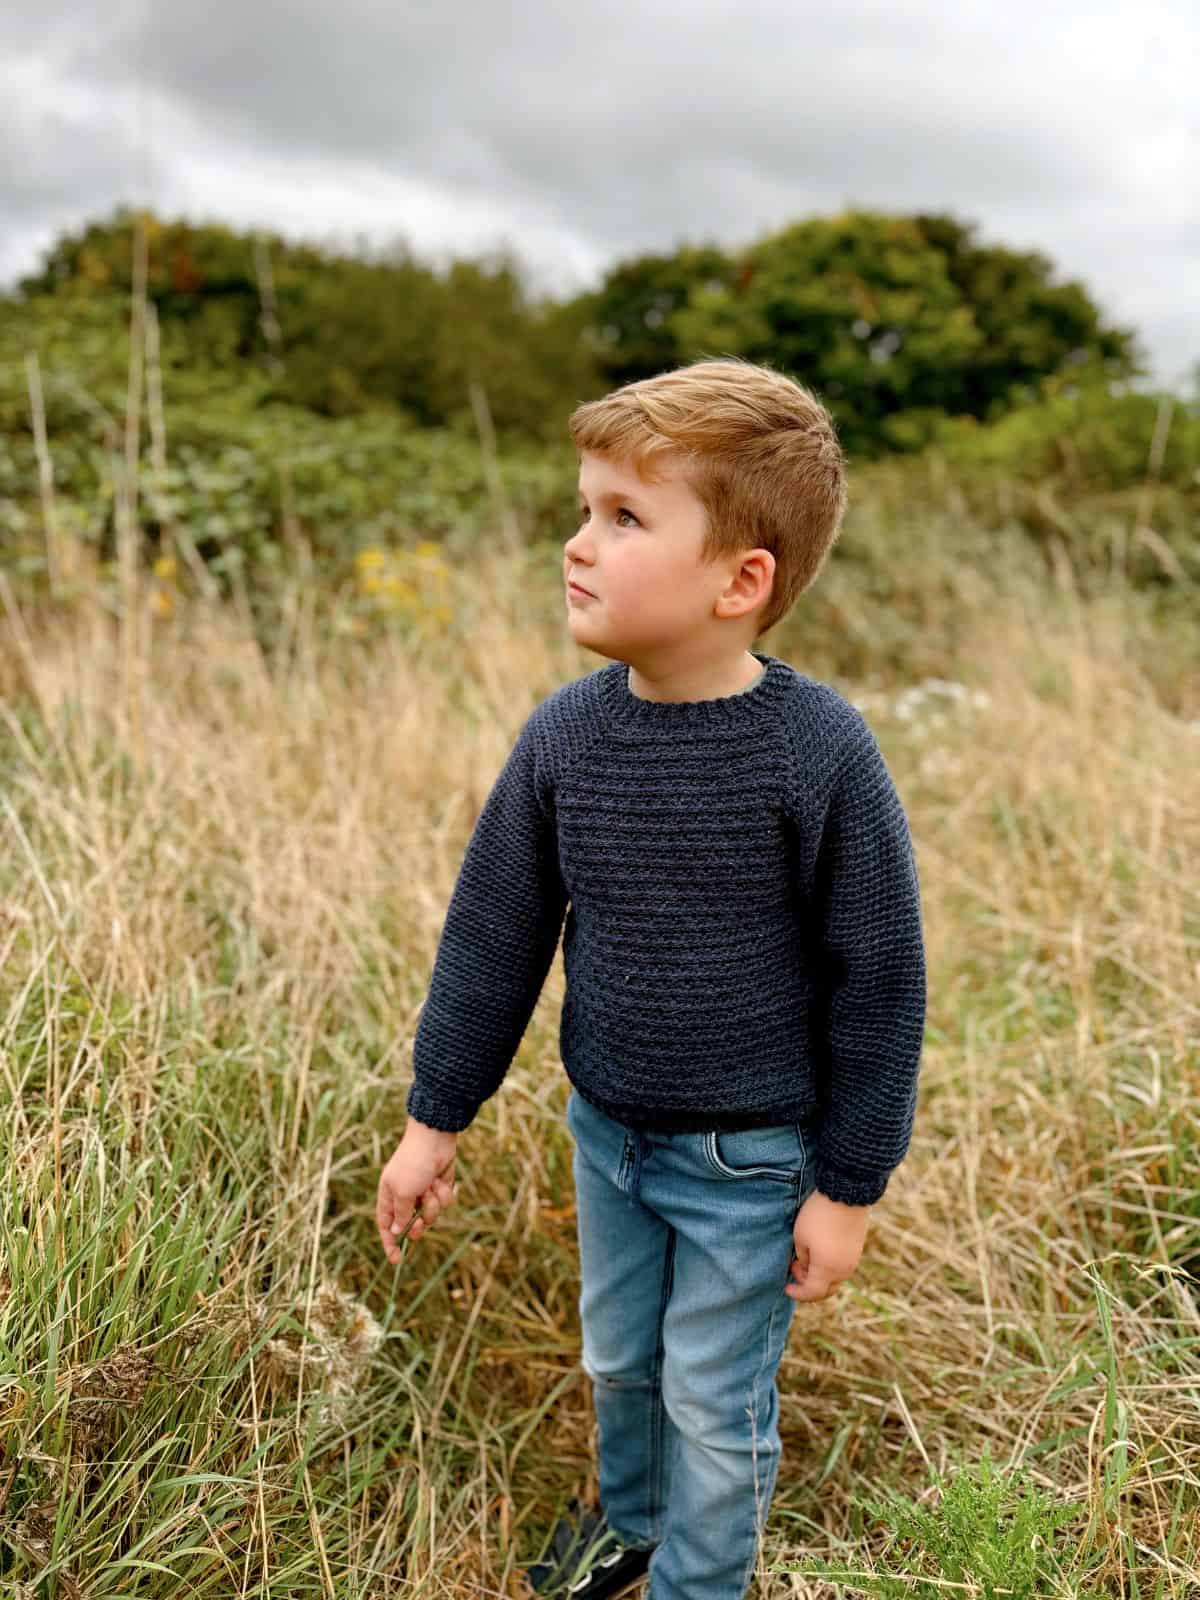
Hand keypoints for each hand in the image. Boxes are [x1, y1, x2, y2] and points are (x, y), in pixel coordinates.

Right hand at [376, 1127, 459, 1265]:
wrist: (435, 1139)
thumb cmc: (413, 1164)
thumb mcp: (402, 1192)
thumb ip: (401, 1214)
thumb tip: (398, 1231)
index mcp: (389, 1195)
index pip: (386, 1225)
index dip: (389, 1243)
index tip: (396, 1260)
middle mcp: (406, 1196)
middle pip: (411, 1226)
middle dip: (419, 1226)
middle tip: (421, 1220)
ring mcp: (424, 1193)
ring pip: (431, 1215)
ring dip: (433, 1205)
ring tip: (432, 1188)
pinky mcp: (440, 1188)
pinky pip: (444, 1203)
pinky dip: (444, 1195)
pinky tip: (441, 1181)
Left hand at [785, 1188, 869, 1301]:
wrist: (846, 1194)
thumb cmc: (818, 1216)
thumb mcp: (800, 1237)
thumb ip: (802, 1259)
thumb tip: (806, 1266)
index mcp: (827, 1270)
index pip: (812, 1292)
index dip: (798, 1293)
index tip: (786, 1288)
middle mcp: (843, 1270)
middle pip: (826, 1290)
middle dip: (808, 1285)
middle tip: (794, 1268)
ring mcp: (853, 1261)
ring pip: (835, 1279)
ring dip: (819, 1276)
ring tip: (804, 1258)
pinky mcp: (857, 1250)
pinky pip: (842, 1268)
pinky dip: (829, 1268)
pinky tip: (819, 1253)